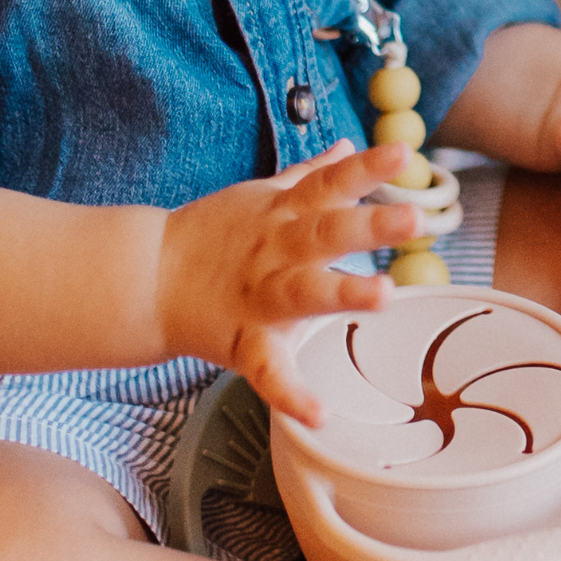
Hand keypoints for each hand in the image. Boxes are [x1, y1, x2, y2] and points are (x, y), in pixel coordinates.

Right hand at [156, 140, 406, 421]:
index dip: (368, 167)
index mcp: (286, 214)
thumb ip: (312, 175)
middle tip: (414, 217)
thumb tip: (348, 145)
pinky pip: (269, 371)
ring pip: (306, 292)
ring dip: (344, 293)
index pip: (332, 183)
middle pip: (328, 233)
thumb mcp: (263, 197)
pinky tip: (319, 415)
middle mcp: (279, 250)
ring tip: (384, 295)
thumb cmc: (215, 235)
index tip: (405, 153)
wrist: (146, 276)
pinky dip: (292, 394)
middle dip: (370, 226)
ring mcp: (261, 296)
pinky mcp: (244, 342)